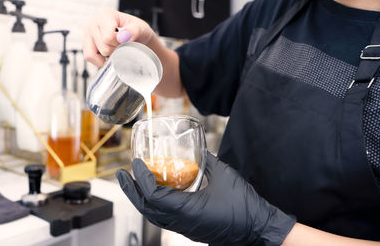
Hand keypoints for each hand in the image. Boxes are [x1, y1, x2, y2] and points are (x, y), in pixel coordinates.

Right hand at [83, 8, 154, 66]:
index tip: (126, 40)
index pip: (108, 37)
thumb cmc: (136, 30)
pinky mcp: (86, 43)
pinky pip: (89, 58)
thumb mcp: (141, 28)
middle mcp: (93, 22)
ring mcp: (87, 33)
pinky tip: (109, 55)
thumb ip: (134, 31)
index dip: (119, 44)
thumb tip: (122, 37)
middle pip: (103, 48)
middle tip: (122, 44)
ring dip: (108, 56)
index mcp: (105, 14)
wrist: (134, 35)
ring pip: (93, 54)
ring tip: (115, 48)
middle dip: (115, 50)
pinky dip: (100, 61)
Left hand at [116, 153, 295, 245]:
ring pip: (153, 216)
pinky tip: (156, 192)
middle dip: (131, 191)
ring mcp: (185, 228)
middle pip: (146, 209)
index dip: (141, 179)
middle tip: (121, 174)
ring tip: (134, 182)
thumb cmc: (245, 207)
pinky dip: (154, 205)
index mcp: (189, 210)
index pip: (154, 196)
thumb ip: (208, 161)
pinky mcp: (190, 229)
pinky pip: (164, 218)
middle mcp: (182, 223)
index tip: (135, 164)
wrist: (258, 230)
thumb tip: (198, 150)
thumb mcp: (225, 176)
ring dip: (141, 198)